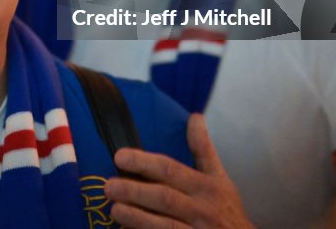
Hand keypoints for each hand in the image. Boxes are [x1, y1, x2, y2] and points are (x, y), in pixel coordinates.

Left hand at [104, 114, 254, 228]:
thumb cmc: (227, 210)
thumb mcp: (220, 178)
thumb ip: (204, 150)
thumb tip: (195, 117)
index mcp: (205, 186)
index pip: (171, 170)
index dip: (144, 162)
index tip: (119, 156)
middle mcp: (202, 209)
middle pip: (165, 198)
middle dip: (135, 192)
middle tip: (108, 186)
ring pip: (165, 226)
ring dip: (137, 218)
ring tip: (114, 210)